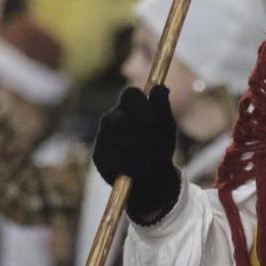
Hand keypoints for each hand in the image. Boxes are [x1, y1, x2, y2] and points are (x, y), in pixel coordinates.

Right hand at [93, 85, 180, 224]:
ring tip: (157, 161)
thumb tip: (160, 88)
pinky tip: (143, 170)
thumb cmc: (159, 146)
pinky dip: (136, 166)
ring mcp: (102, 137)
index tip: (152, 120)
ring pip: (125, 141)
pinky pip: (119, 159)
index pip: (130, 95)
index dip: (141, 105)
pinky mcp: (99, 156)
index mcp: (128, 106)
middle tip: (164, 148)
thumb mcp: (166, 126)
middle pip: (127, 121)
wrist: (154, 177)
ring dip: (146, 153)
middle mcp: (111, 118)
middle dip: (149, 137)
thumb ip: (162, 107)